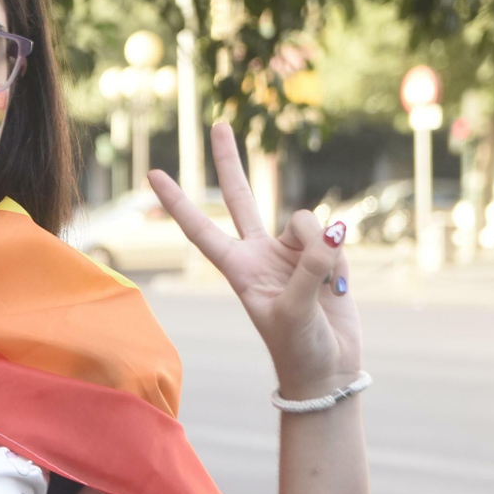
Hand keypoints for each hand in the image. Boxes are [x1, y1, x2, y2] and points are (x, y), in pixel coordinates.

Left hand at [148, 122, 361, 397]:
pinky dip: (341, 262)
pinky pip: (334, 240)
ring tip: (324, 289)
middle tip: (218, 124)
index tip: (152, 173)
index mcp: (237, 268)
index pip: (200, 228)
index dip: (177, 202)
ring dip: (322, 250)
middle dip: (230, 161)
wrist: (328, 369)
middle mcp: (259, 253)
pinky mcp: (323, 256)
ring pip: (306, 222)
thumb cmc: (298, 347)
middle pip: (240, 197)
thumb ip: (310, 268)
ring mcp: (291, 252)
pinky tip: (338, 289)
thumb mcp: (294, 311)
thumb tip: (331, 229)